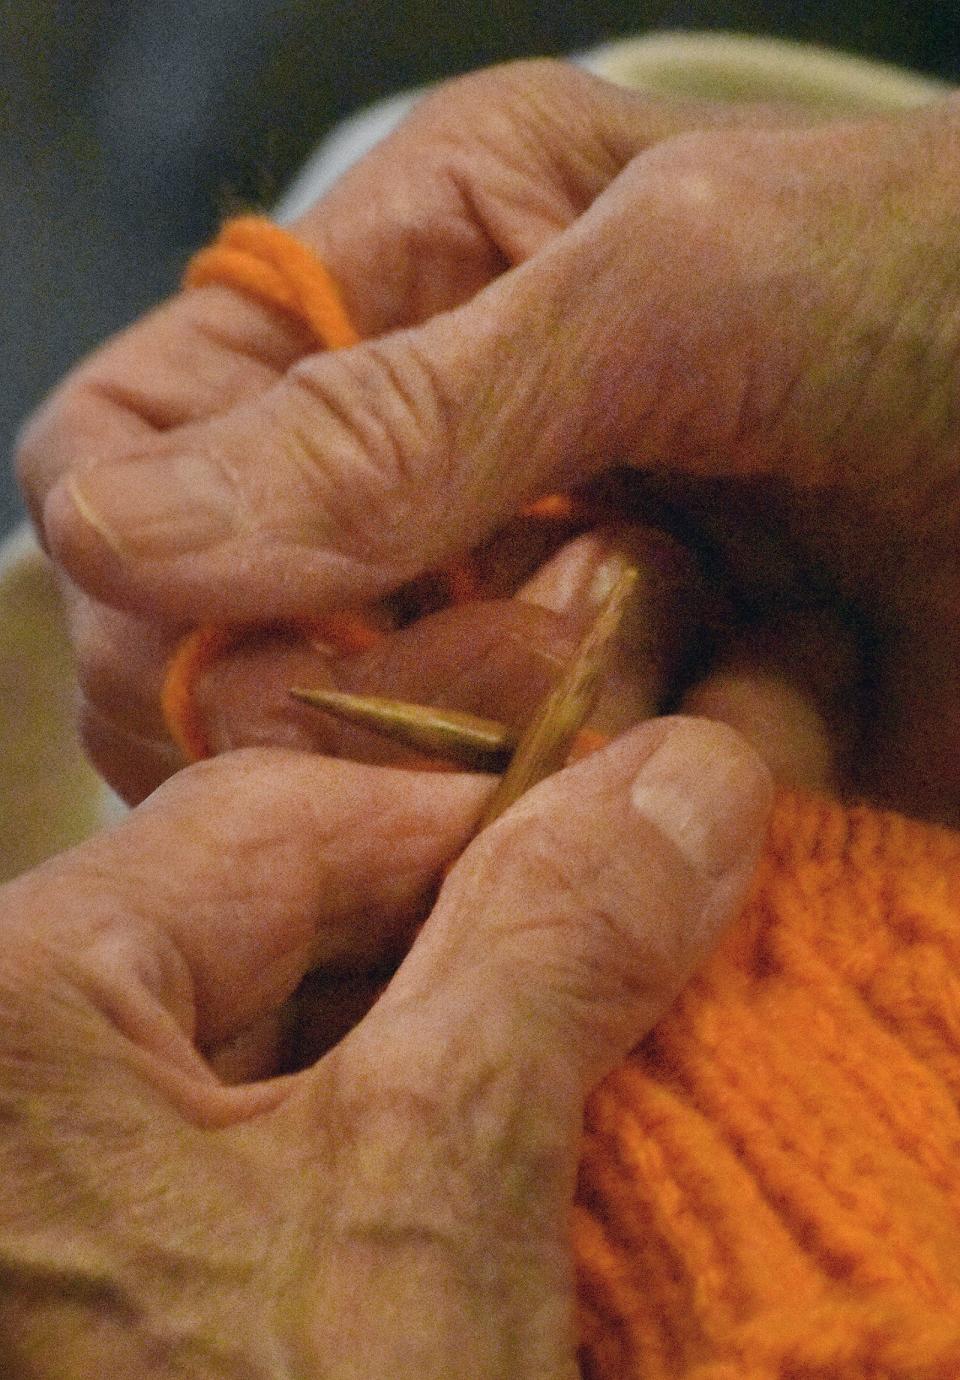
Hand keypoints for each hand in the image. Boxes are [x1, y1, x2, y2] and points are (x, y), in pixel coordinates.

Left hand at [0, 717, 769, 1377]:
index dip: (485, 826)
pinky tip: (452, 1184)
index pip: (287, 820)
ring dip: (423, 1042)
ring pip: (261, 1021)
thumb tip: (692, 770)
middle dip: (460, 945)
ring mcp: (27, 1159)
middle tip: (623, 998)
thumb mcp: (428, 1208)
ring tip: (559, 1094)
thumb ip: (550, 952)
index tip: (641, 858)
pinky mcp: (74, 1235)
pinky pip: (232, 1127)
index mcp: (5, 999)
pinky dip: (361, 1132)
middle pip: (266, 916)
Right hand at [20, 62, 959, 817]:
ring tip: (686, 659)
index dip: (160, 566)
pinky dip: (581, 826)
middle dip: (362, 689)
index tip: (318, 624)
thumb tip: (109, 543)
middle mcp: (415, 469)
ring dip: (493, 761)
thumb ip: (399, 411)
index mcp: (398, 289)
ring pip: (337, 772)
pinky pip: (483, 842)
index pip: (120, 448)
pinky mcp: (585, 738)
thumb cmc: (950, 283)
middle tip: (562, 644)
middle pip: (204, 652)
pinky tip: (721, 736)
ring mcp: (495, 618)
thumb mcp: (680, 286)